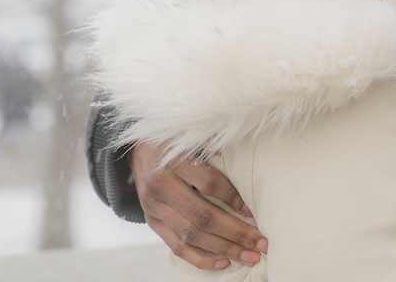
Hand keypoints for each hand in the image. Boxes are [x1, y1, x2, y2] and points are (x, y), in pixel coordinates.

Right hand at [129, 141, 267, 268]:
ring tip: (249, 256)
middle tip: (261, 242)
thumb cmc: (169, 139)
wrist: (134, 149)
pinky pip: (176, 247)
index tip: (252, 211)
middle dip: (235, 232)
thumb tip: (226, 149)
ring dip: (223, 249)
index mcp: (171, 162)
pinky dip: (200, 258)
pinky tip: (223, 262)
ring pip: (191, 236)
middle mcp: (160, 188)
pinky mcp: (153, 223)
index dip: (232, 197)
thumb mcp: (184, 132)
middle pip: (202, 216)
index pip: (207, 183)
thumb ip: (206, 139)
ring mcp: (154, 209)